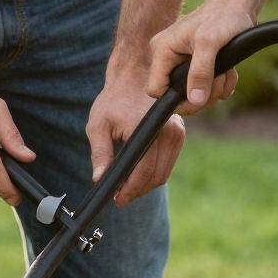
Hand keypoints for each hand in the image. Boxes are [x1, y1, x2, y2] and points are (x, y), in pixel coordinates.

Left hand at [86, 59, 186, 205]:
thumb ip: (100, 153)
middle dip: (137, 190)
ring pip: (163, 173)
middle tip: (119, 197)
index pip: (143, 172)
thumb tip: (99, 179)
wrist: (135, 77)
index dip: (129, 190)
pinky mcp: (179, 135)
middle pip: (156, 177)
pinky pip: (167, 163)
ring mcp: (177, 133)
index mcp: (147, 128)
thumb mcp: (98, 125)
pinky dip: (153, 173)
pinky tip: (136, 175)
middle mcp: (168, 132)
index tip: (117, 200)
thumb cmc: (114, 99)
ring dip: (145, 184)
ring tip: (125, 188)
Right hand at [144, 0, 251, 111]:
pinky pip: (205, 88)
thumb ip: (200, 72)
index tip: (199, 97)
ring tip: (227, 73)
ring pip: (193, 94)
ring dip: (214, 90)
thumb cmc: (222, 17)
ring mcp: (182, 63)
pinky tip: (229, 73)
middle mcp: (168, 58)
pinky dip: (219, 85)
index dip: (176, 99)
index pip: (155, 89)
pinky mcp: (197, 66)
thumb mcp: (210, 43)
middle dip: (201, 95)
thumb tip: (195, 100)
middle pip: (177, 96)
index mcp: (162, 50)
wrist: (237, 6)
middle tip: (219, 81)